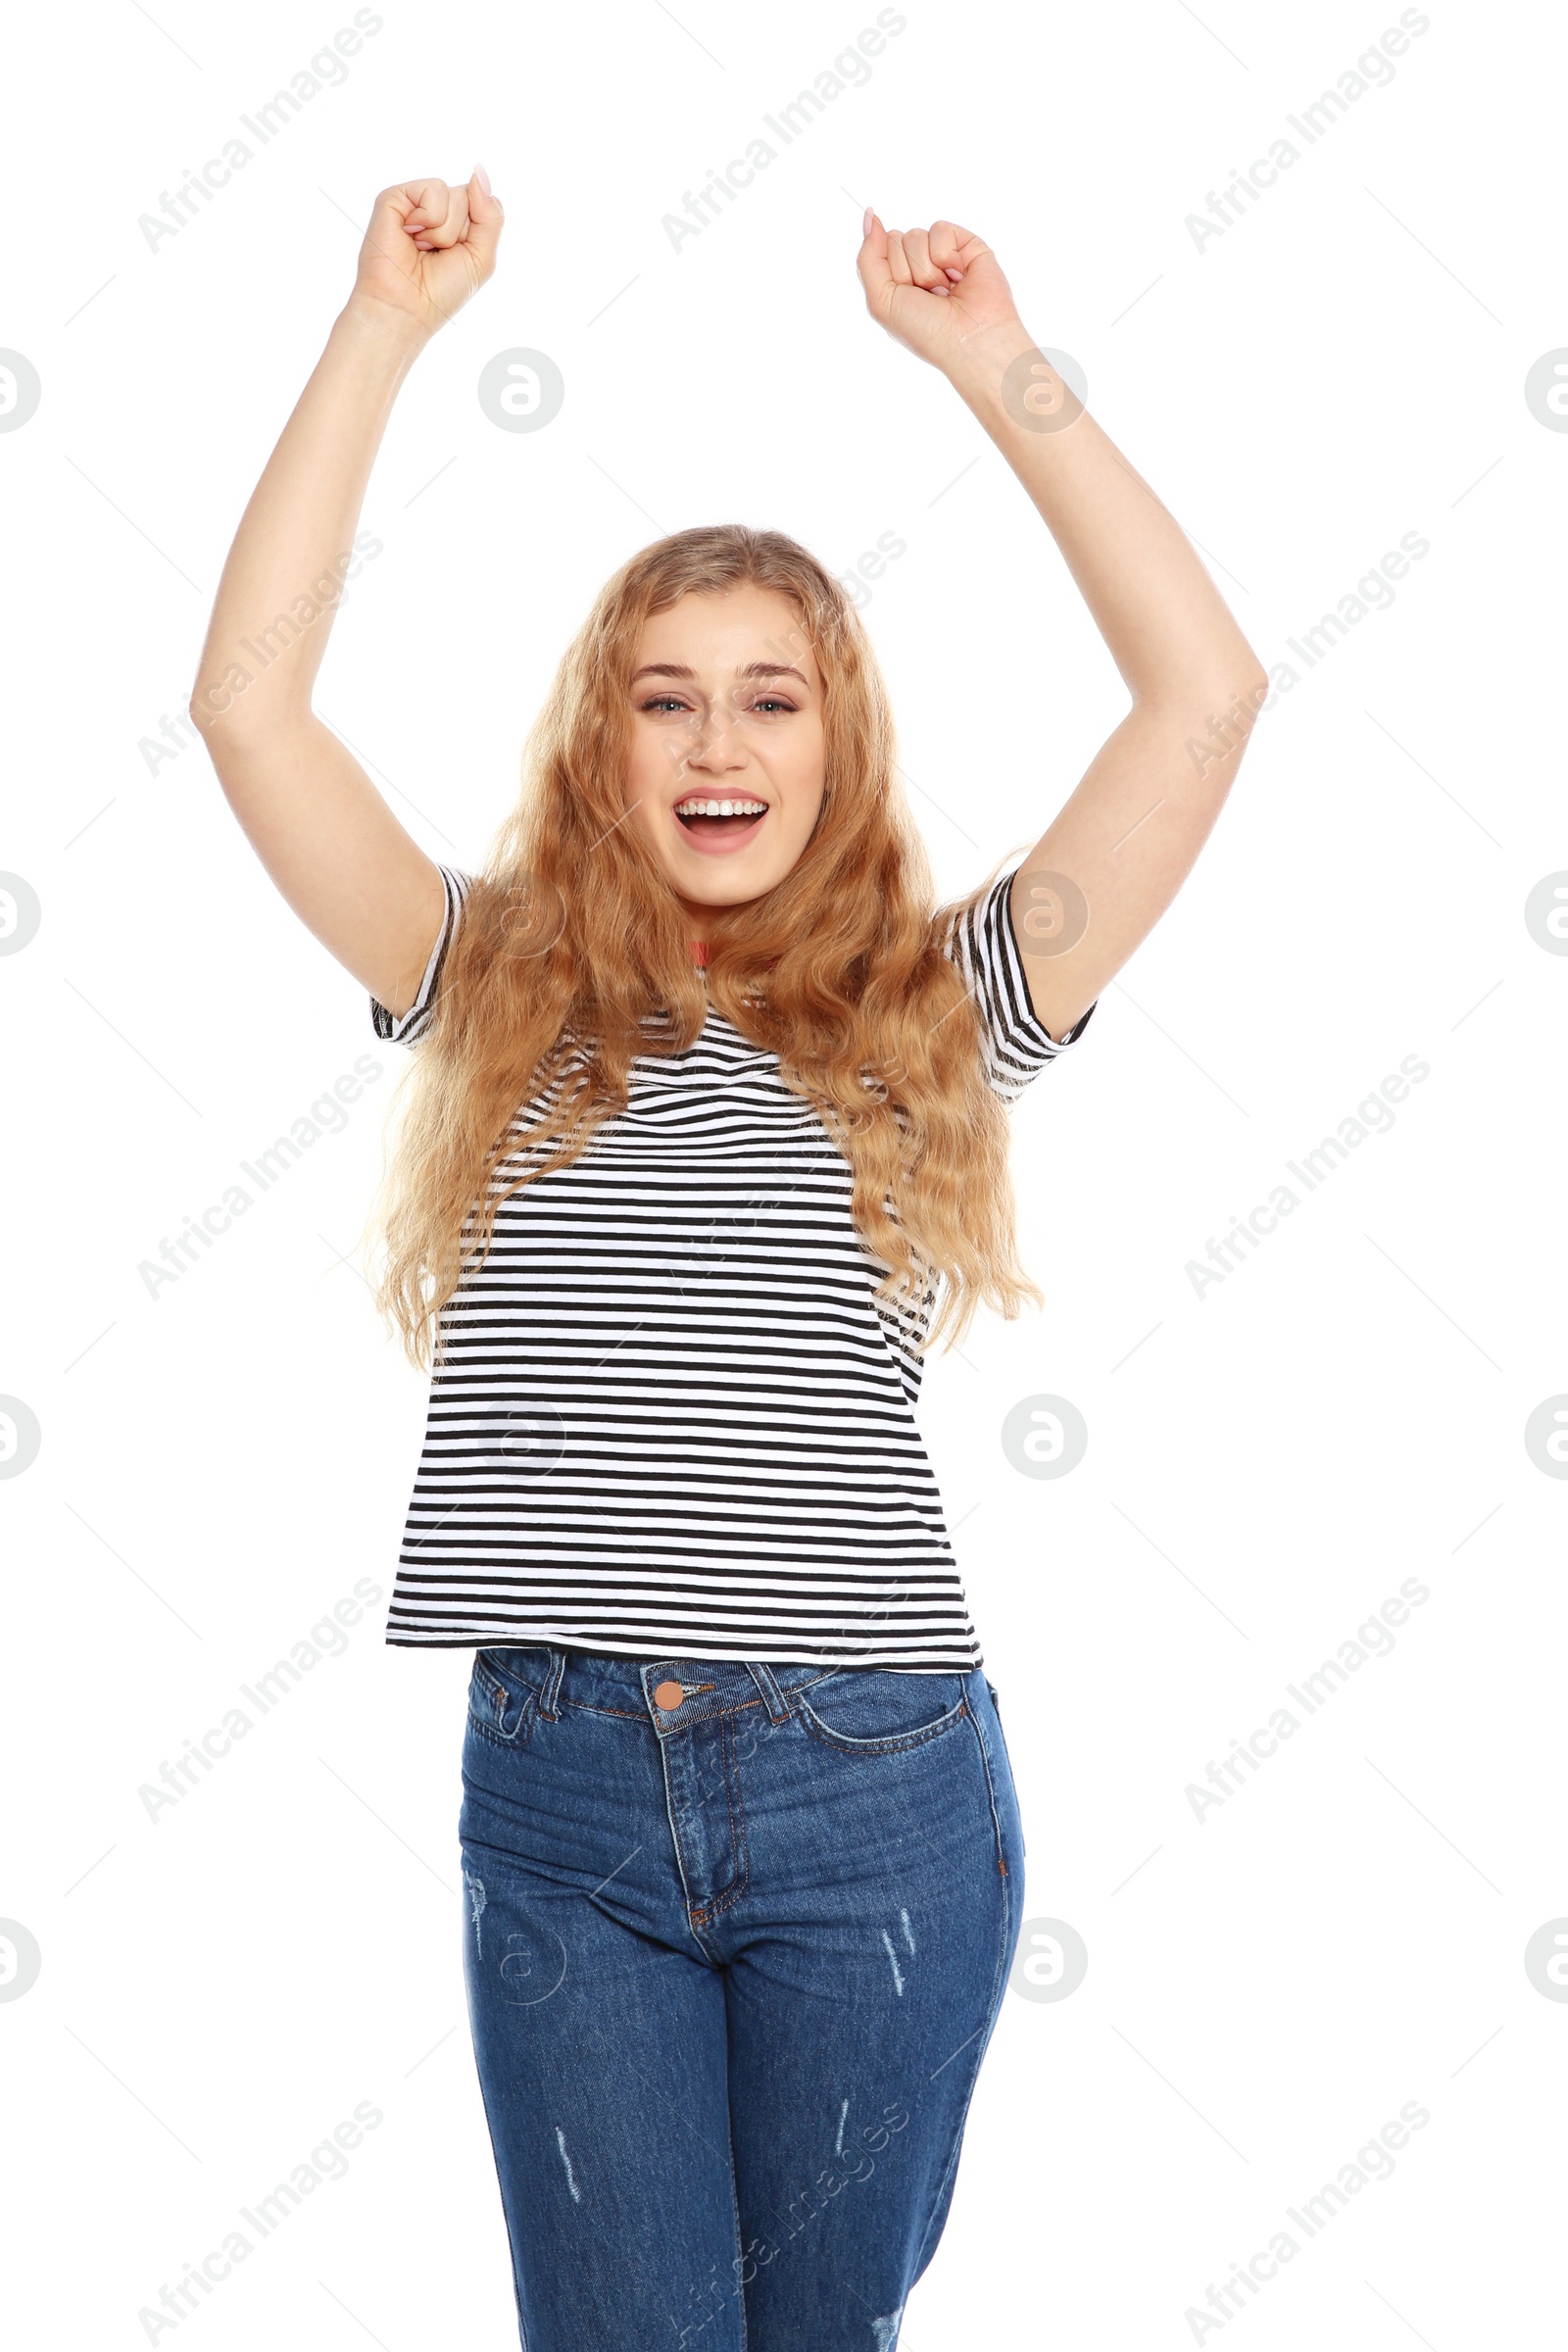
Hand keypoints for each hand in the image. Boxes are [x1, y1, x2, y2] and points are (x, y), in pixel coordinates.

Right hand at [348, 172, 503, 340]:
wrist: (406, 307)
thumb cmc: (441, 290)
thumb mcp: (482, 256)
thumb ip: (490, 215)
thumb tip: (478, 171)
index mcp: (458, 222)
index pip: (485, 203)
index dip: (479, 230)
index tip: (459, 255)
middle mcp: (437, 208)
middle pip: (471, 197)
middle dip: (461, 232)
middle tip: (437, 254)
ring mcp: (416, 202)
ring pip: (455, 194)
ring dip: (445, 230)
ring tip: (423, 247)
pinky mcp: (396, 197)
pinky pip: (433, 190)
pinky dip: (429, 218)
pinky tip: (410, 234)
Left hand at [856, 213, 1025, 377]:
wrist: (970, 340)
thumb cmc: (927, 331)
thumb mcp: (881, 301)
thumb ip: (868, 258)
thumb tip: (870, 216)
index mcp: (897, 282)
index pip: (877, 250)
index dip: (890, 273)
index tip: (907, 298)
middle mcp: (918, 267)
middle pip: (896, 240)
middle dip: (908, 271)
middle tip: (929, 297)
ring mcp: (942, 255)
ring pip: (915, 235)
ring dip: (928, 269)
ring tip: (945, 292)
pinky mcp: (966, 245)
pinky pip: (940, 229)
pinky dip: (946, 256)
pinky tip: (959, 277)